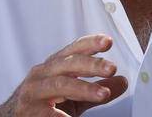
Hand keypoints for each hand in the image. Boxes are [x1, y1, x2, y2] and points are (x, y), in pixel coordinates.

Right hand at [0, 34, 127, 116]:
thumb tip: (123, 81)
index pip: (74, 49)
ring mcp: (33, 92)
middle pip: (68, 64)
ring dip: (83, 88)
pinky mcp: (28, 112)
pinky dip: (59, 115)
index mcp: (54, 65)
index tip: (108, 41)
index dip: (90, 43)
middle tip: (112, 67)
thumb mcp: (73, 96)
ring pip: (59, 85)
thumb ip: (96, 88)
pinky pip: (47, 113)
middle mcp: (42, 74)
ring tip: (103, 94)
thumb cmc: (46, 105)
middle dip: (91, 64)